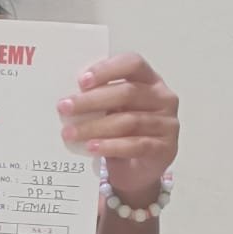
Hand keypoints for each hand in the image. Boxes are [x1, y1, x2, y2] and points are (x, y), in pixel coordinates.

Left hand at [57, 52, 179, 203]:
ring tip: (70, 133)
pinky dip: (110, 146)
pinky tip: (92, 147)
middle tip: (65, 108)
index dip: (107, 70)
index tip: (82, 81)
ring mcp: (167, 124)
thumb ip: (100, 98)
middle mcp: (163, 98)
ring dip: (95, 127)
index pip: (132, 64)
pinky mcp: (165, 148)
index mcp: (150, 80)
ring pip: (129, 121)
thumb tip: (69, 97)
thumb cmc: (124, 133)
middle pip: (127, 93)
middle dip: (92, 100)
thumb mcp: (112, 109)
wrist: (138, 169)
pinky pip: (135, 145)